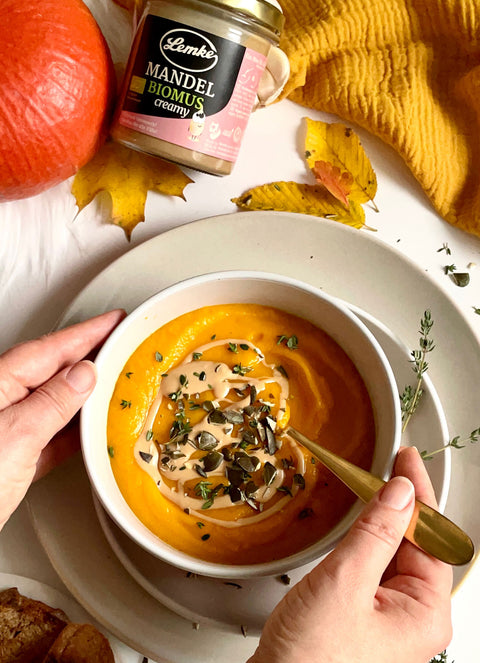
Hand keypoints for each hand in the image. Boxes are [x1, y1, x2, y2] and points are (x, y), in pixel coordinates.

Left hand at [0, 310, 124, 529]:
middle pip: (53, 370)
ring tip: (118, 382)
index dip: (88, 333)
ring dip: (88, 393)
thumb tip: (83, 374)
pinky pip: (53, 434)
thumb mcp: (15, 437)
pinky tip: (93, 428)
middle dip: (90, 356)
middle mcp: (1, 402)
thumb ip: (51, 403)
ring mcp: (7, 429)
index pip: (51, 349)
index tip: (115, 322)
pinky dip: (77, 429)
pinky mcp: (13, 457)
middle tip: (123, 345)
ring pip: (56, 402)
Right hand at [249, 447, 452, 662]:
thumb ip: (376, 533)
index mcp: (424, 613)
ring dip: (385, 521)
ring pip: (395, 555)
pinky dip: (368, 541)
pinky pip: (375, 569)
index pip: (432, 537)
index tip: (406, 460)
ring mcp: (389, 620)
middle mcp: (413, 618)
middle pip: (418, 545)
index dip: (419, 492)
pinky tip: (360, 526)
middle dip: (404, 504)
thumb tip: (401, 493)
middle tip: (390, 466)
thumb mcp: (346, 583)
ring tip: (374, 488)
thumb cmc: (311, 659)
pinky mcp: (364, 618)